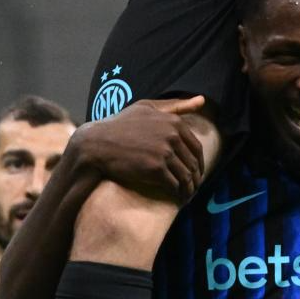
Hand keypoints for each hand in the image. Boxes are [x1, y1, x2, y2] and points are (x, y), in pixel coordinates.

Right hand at [71, 97, 205, 200]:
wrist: (97, 144)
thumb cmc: (120, 124)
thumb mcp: (147, 107)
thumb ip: (175, 106)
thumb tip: (202, 100)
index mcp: (174, 122)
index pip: (197, 147)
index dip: (199, 162)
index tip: (196, 172)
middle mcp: (173, 136)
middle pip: (193, 163)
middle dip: (196, 177)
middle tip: (193, 187)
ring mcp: (165, 152)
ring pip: (186, 176)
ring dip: (189, 188)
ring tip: (186, 195)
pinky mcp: (156, 169)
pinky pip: (175, 185)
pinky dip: (178, 193)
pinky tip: (177, 197)